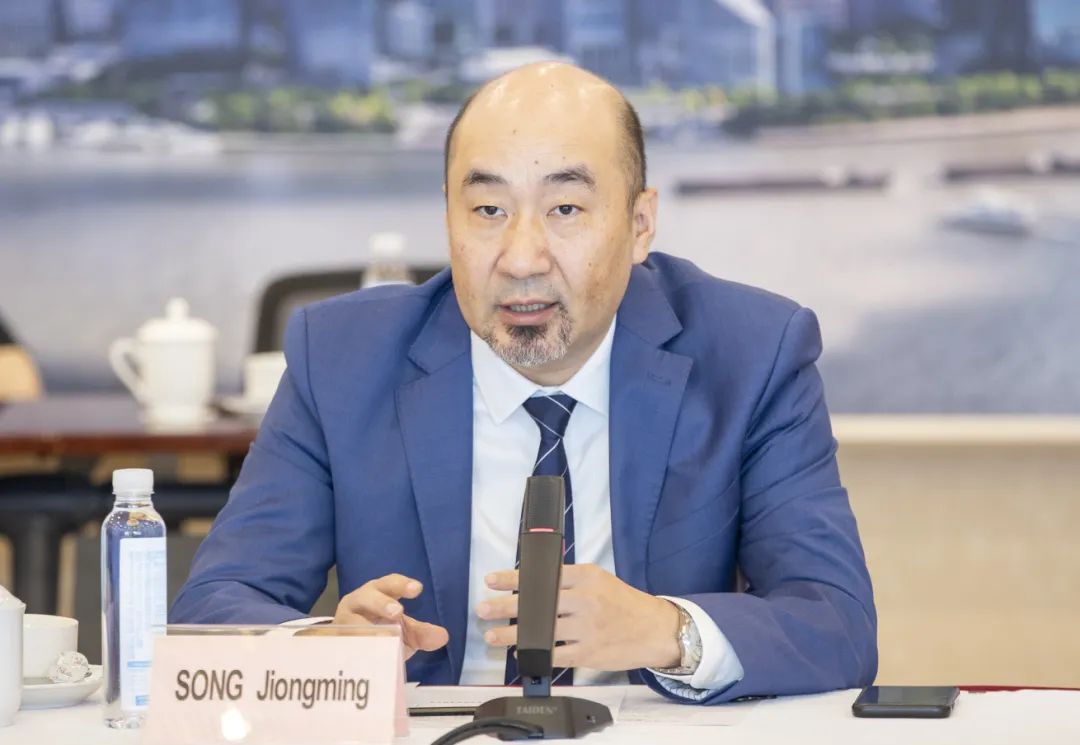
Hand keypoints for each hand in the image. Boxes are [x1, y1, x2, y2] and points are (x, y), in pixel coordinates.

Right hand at [334, 573, 448, 659]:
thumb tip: (442, 636)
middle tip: (398, 612)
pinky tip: (364, 656)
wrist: (346, 649)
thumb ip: (420, 633)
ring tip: (381, 637)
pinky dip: (354, 650)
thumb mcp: (402, 632)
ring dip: (366, 629)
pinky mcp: (333, 642)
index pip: (388, 583)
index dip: (402, 584)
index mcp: (376, 593)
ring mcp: (342, 622)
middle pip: (367, 597)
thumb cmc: (378, 631)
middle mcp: (357, 603)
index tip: (417, 589)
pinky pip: (343, 645)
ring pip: (352, 621)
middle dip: (381, 603)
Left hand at [477, 564, 680, 670]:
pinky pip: (555, 655)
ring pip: (541, 631)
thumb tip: (532, 583)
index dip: (514, 579)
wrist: (654, 629)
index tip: (492, 580)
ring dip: (512, 635)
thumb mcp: (599, 580)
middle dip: (505, 606)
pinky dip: (535, 654)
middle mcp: (586, 600)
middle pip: (537, 603)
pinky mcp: (588, 653)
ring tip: (492, 635)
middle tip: (483, 609)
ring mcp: (587, 628)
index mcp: (587, 577)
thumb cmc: (623, 604)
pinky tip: (522, 653)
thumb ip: (569, 580)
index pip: (543, 576)